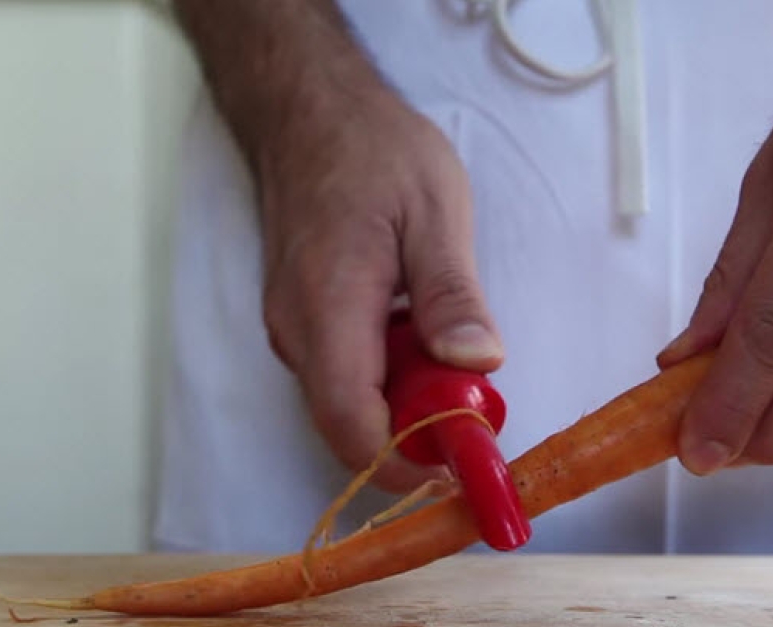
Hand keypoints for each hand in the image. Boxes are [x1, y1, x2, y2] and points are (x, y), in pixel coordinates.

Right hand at [258, 96, 503, 492]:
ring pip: (348, 404)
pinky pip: (345, 374)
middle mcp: (297, 333)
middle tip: (477, 403)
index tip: (463, 465)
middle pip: (350, 427)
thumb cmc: (372, 150)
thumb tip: (479, 364)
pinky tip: (420, 334)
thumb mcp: (435, 210)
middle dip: (417, 433)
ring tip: (453, 355)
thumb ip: (452, 294)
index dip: (406, 464)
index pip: (352, 425)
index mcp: (329, 310)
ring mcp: (293, 330)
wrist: (308, 112)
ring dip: (406, 401)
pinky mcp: (300, 322)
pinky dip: (389, 375)